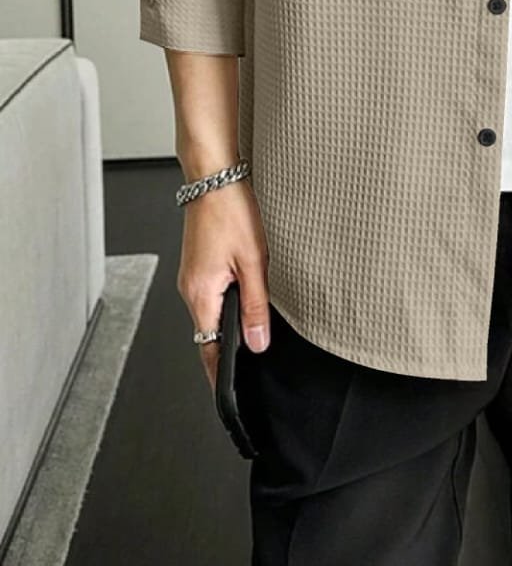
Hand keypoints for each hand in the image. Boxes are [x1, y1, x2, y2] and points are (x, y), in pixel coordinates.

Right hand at [176, 178, 270, 393]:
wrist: (215, 176)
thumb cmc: (232, 210)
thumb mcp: (254, 261)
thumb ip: (256, 306)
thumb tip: (258, 344)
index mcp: (200, 294)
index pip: (208, 349)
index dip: (220, 376)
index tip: (231, 398)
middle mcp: (190, 289)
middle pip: (210, 333)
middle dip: (230, 351)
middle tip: (254, 367)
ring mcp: (193, 276)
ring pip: (212, 312)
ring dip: (231, 323)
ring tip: (255, 333)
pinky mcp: (199, 264)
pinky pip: (212, 294)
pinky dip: (227, 303)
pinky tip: (247, 298)